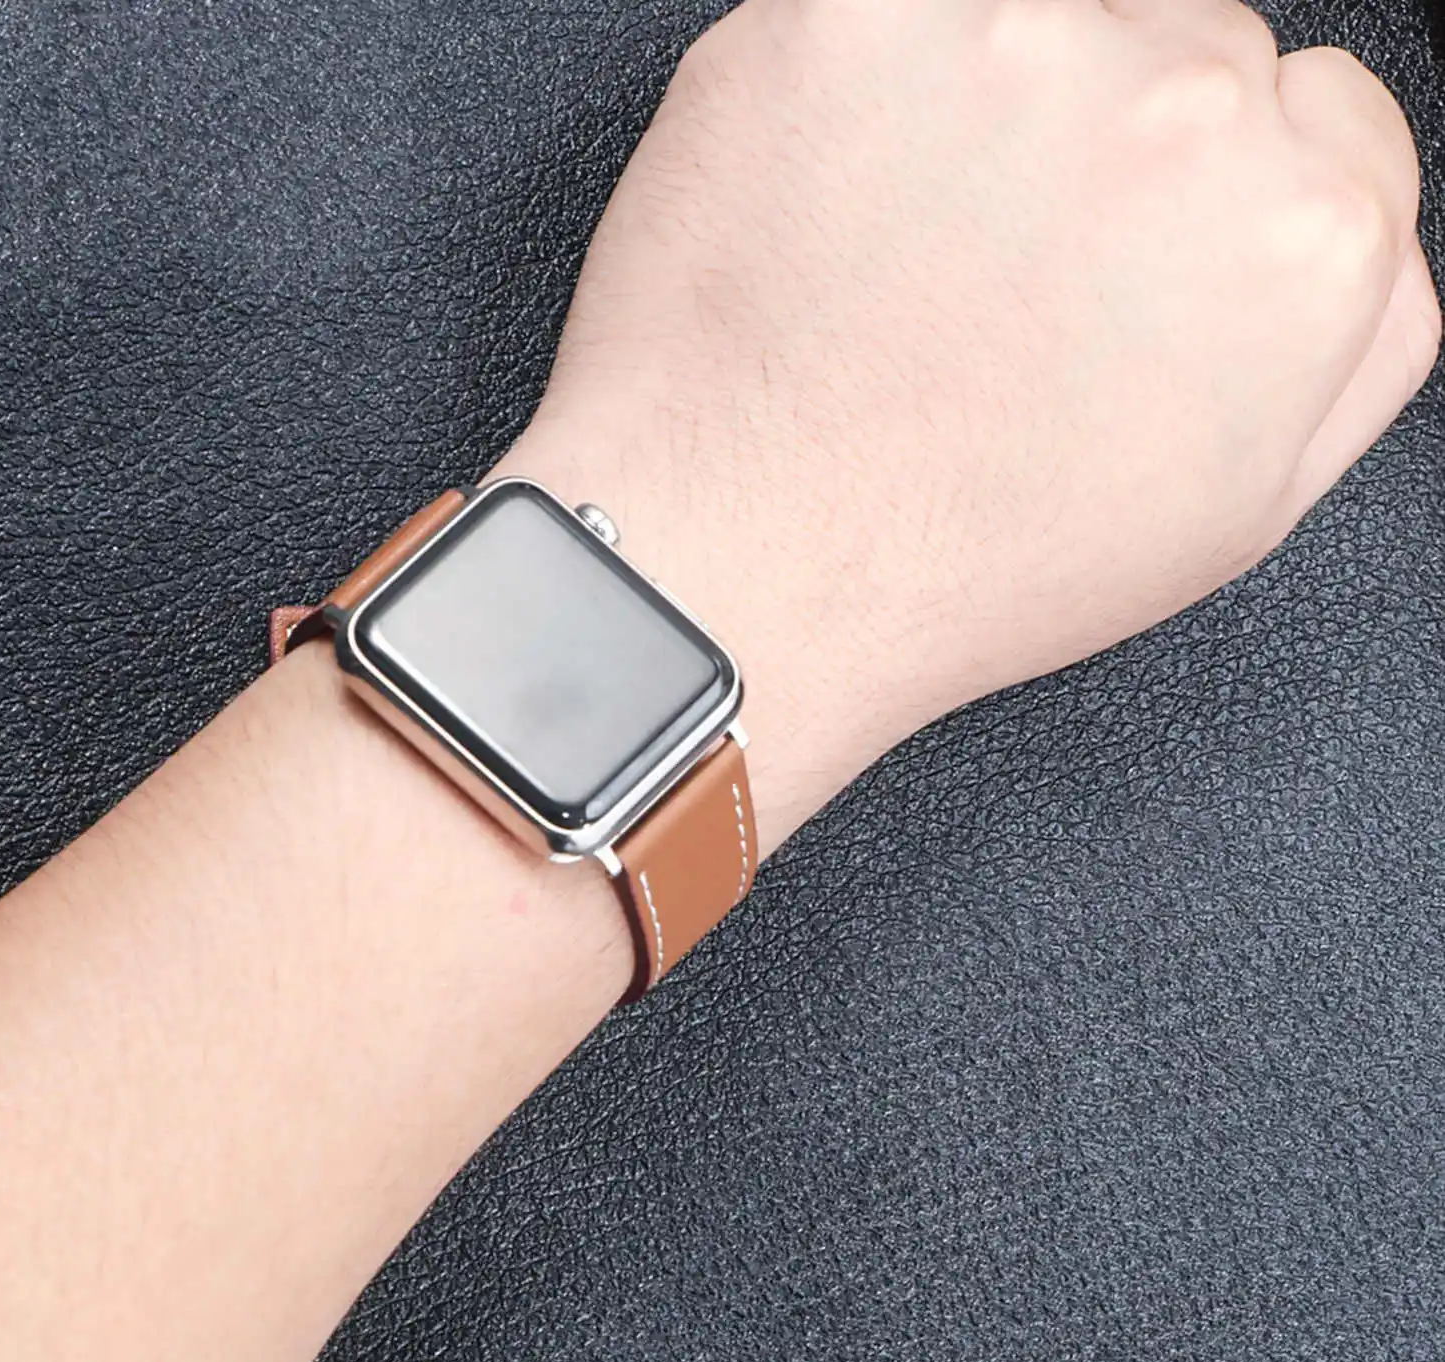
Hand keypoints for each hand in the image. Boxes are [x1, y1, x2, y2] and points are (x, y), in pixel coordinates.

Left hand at [505, 0, 1439, 843]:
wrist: (744, 569)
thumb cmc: (955, 570)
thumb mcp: (1229, 510)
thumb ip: (1353, 334)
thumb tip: (1344, 213)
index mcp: (1303, 243)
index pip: (1317, 113)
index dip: (1208, 194)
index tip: (1126, 247)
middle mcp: (1184, 117)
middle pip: (1184, 50)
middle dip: (1106, 151)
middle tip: (994, 283)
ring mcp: (1011, 50)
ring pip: (1039, 20)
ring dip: (981, 113)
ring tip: (897, 271)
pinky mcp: (851, 18)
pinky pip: (887, 19)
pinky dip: (860, 100)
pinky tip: (828, 221)